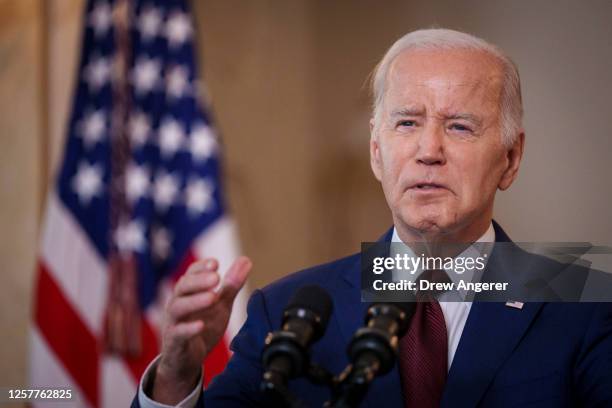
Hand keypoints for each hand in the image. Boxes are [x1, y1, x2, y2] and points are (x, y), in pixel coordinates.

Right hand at [152, 256, 251, 403]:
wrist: (186, 360)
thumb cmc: (202, 326)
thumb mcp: (220, 305)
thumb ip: (231, 285)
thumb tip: (246, 260)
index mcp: (188, 293)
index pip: (191, 274)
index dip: (201, 267)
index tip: (215, 263)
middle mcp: (177, 304)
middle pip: (183, 287)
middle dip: (199, 281)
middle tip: (216, 277)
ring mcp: (173, 323)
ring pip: (178, 308)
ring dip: (195, 301)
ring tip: (212, 297)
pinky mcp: (174, 342)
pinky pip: (178, 333)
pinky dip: (188, 329)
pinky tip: (201, 325)